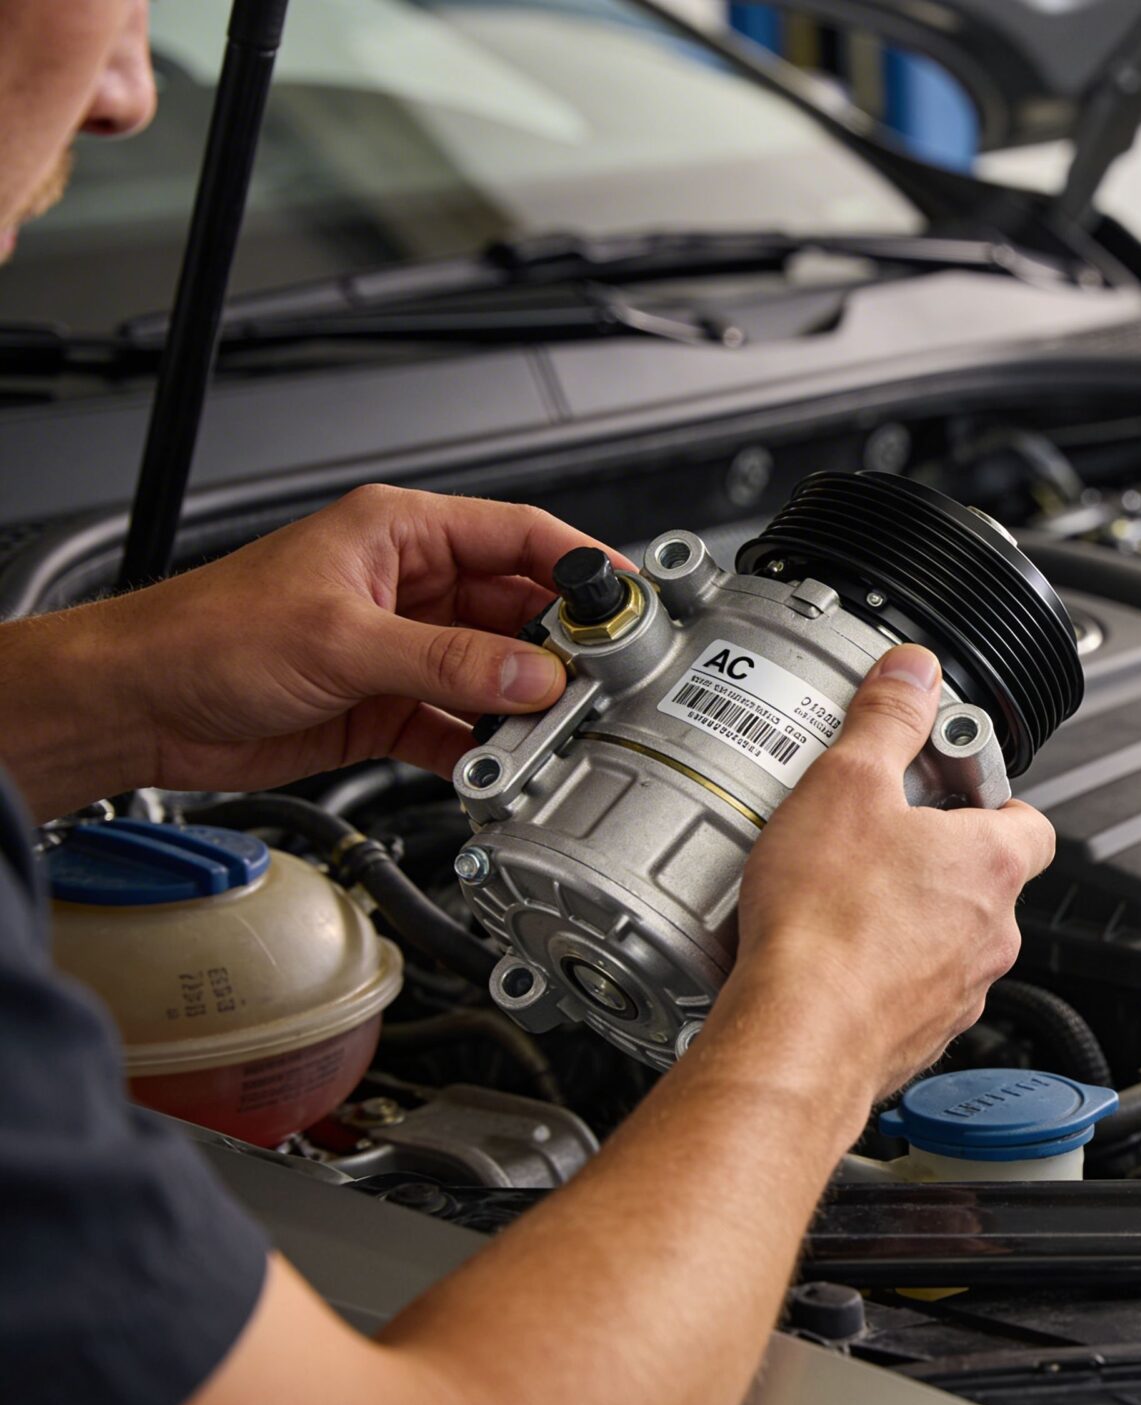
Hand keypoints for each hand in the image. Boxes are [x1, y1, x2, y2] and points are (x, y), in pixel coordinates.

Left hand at [0, 485, 608, 815]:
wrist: (138, 707)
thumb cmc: (204, 635)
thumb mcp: (341, 639)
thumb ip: (447, 661)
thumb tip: (533, 674)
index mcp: (399, 534)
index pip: (519, 535)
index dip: (583, 564)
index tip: (632, 600)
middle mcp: (408, 586)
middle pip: (519, 611)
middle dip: (562, 650)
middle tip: (602, 683)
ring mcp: (402, 648)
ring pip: (496, 672)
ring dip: (524, 705)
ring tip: (554, 732)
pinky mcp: (387, 705)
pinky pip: (460, 724)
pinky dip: (484, 747)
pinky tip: (499, 764)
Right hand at [727, 644, 1055, 1137]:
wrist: (797, 1041)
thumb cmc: (827, 926)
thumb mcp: (848, 785)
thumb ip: (888, 720)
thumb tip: (912, 672)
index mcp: (994, 865)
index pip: (1029, 820)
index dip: (990, 796)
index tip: (942, 780)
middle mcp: (992, 935)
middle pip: (981, 879)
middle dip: (930, 855)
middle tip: (870, 833)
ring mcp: (957, 993)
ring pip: (943, 939)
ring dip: (902, 916)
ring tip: (834, 894)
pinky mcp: (915, 1037)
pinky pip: (904, 991)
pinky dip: (874, 972)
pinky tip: (820, 957)